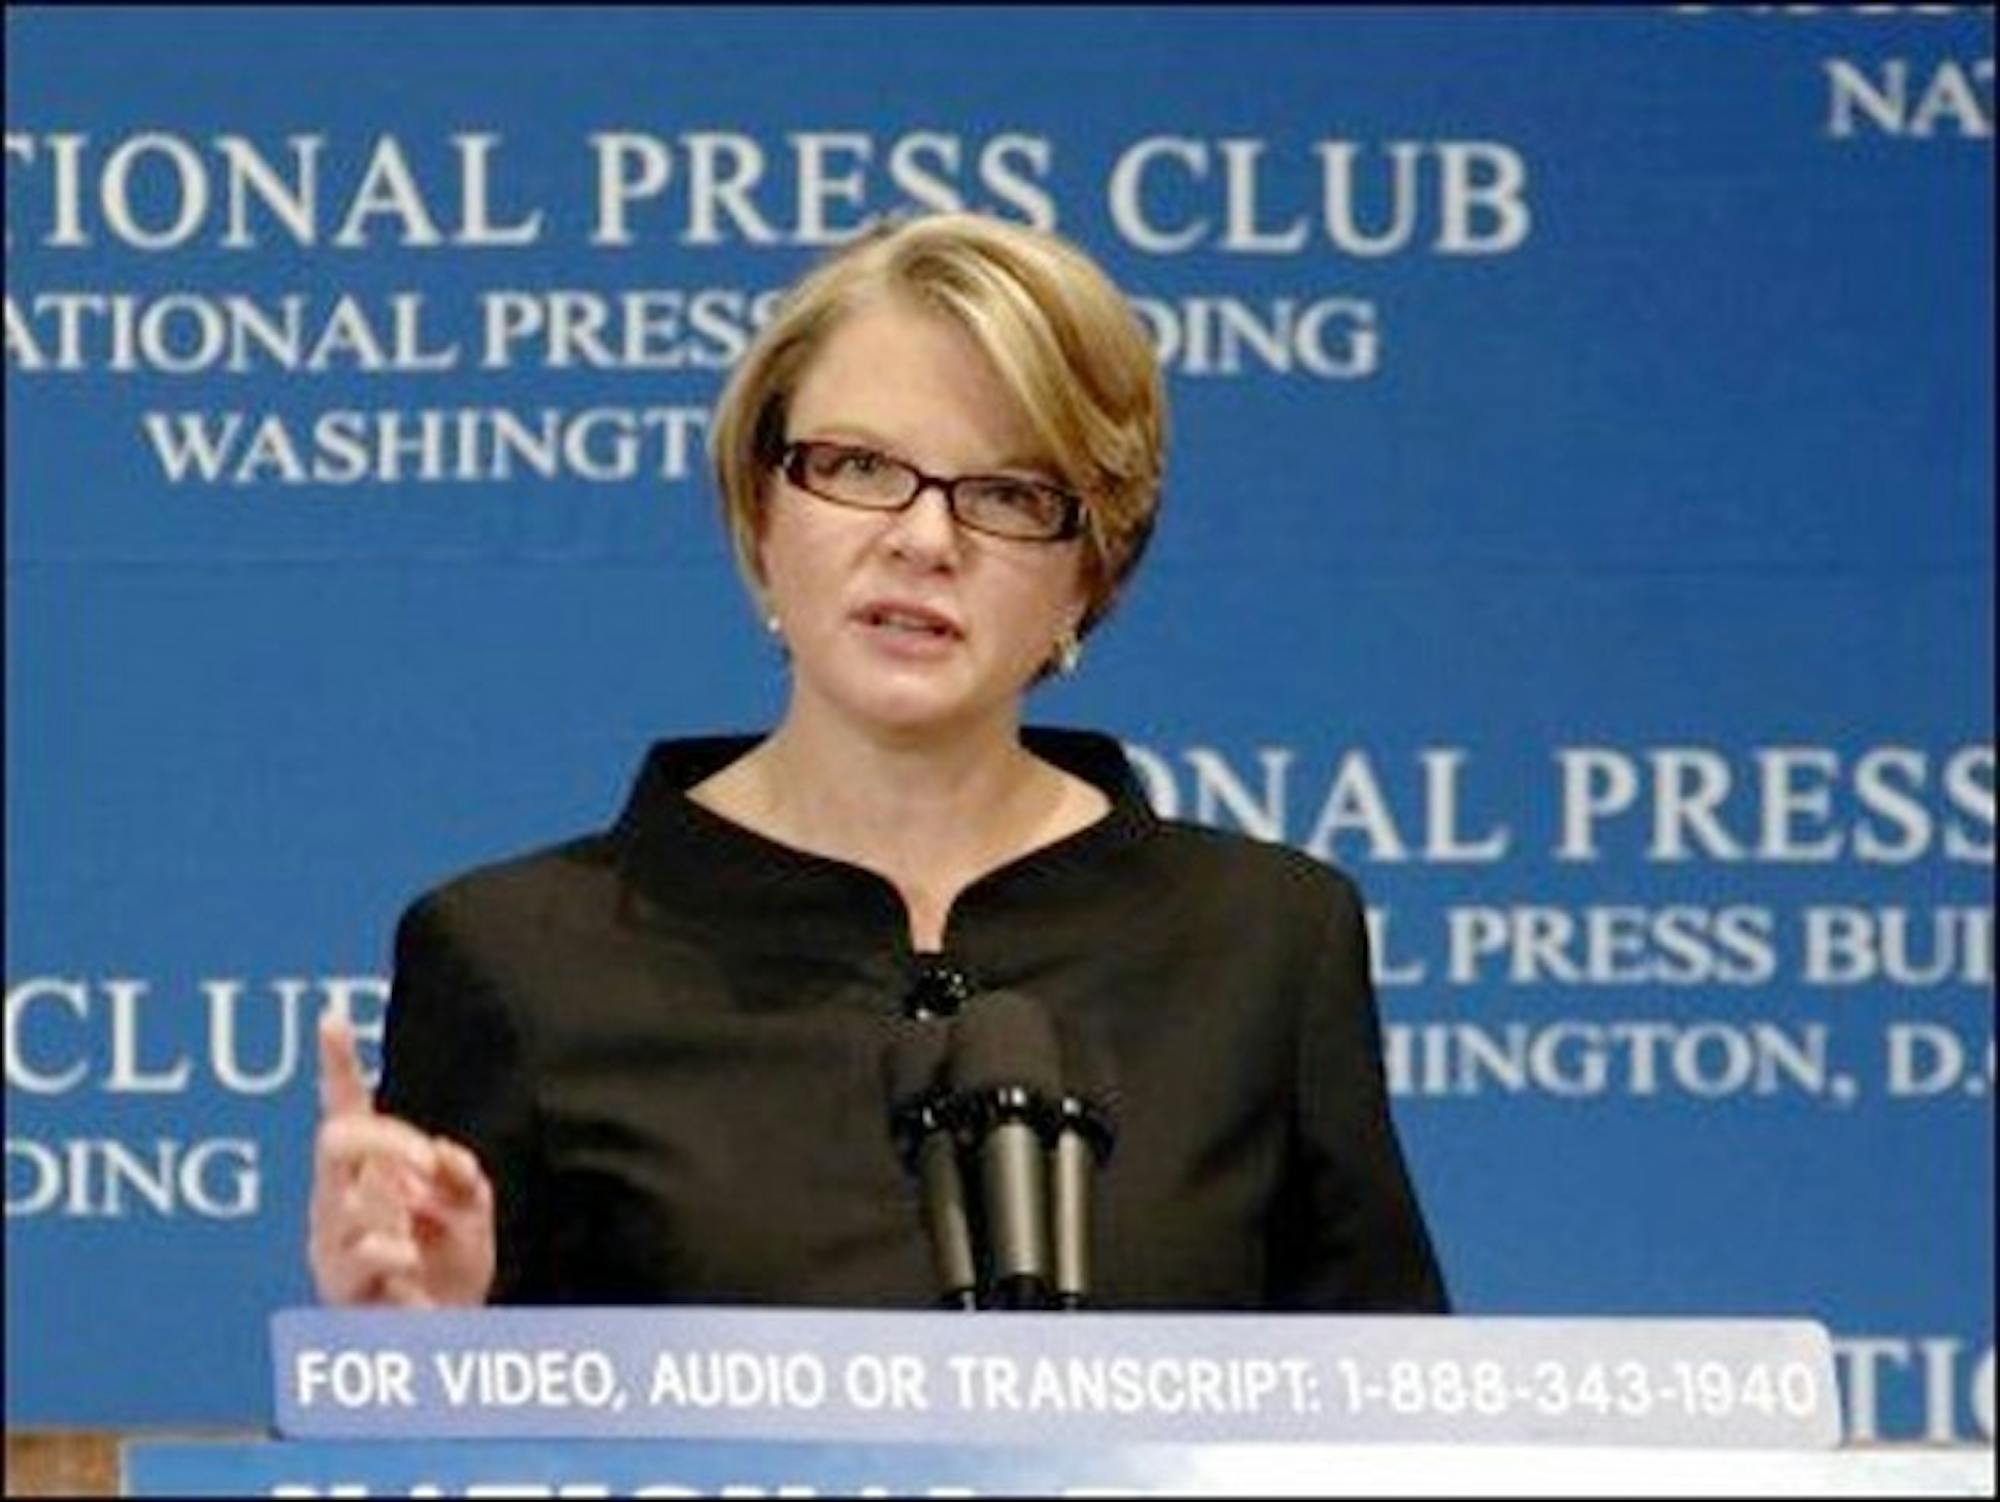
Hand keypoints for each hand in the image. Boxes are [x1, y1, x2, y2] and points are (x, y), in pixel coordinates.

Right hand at [308, 1013, 495, 1306]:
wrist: (450, 1339)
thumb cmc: (453, 1266)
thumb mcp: (472, 1207)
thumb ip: (460, 1172)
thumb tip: (440, 1154)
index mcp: (373, 1170)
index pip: (347, 1106)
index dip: (337, 1064)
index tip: (331, 1018)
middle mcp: (342, 1198)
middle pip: (337, 1139)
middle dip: (385, 1139)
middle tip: (429, 1161)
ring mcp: (333, 1239)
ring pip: (342, 1196)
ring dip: (395, 1205)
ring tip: (421, 1240)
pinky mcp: (337, 1282)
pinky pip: (359, 1249)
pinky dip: (393, 1250)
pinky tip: (410, 1262)